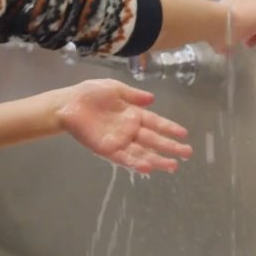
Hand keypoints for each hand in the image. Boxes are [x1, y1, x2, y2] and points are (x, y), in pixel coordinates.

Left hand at [56, 79, 191, 173]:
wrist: (67, 104)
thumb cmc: (89, 94)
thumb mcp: (114, 88)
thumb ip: (133, 95)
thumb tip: (152, 98)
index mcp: (132, 114)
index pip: (155, 122)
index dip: (169, 127)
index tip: (184, 134)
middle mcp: (129, 129)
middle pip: (153, 139)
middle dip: (170, 147)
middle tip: (187, 153)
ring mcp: (119, 141)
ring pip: (142, 152)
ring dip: (157, 160)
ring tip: (172, 166)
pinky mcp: (107, 150)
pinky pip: (124, 158)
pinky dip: (136, 163)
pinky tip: (148, 167)